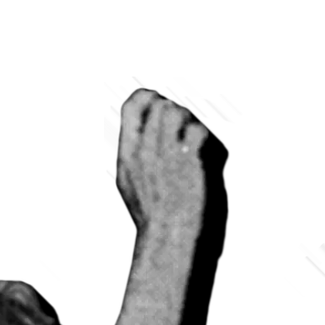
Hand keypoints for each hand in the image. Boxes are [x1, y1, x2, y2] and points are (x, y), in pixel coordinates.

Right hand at [117, 90, 207, 233]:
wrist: (165, 229)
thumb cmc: (147, 210)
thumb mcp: (126, 183)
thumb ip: (129, 157)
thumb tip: (134, 135)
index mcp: (125, 155)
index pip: (127, 111)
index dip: (141, 96)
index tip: (151, 95)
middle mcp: (144, 150)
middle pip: (155, 107)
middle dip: (168, 106)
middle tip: (176, 118)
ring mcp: (165, 154)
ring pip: (174, 112)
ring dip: (183, 114)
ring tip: (186, 126)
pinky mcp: (186, 160)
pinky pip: (195, 129)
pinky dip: (199, 130)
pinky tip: (198, 139)